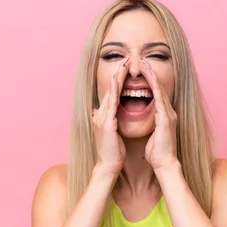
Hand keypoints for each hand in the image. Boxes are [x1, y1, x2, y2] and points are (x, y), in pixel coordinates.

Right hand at [92, 58, 129, 176]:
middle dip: (118, 74)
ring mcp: (102, 118)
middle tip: (126, 60)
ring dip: (117, 78)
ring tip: (123, 65)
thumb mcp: (111, 134)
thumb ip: (110, 122)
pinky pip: (111, 104)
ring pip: (110, 93)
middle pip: (110, 90)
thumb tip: (106, 115)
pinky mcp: (106, 124)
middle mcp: (101, 114)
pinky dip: (114, 92)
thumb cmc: (113, 152)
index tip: (126, 69)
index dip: (118, 81)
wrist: (108, 166)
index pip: (112, 94)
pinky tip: (118, 82)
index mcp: (104, 116)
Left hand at [139, 59, 178, 170]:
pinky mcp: (166, 118)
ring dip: (151, 75)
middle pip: (159, 87)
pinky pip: (159, 98)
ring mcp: (168, 114)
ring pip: (159, 89)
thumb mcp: (151, 134)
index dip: (149, 80)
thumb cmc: (157, 152)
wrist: (164, 164)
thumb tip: (143, 121)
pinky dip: (154, 87)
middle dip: (150, 73)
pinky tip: (149, 78)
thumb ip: (149, 124)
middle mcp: (168, 112)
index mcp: (163, 115)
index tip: (140, 70)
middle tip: (141, 60)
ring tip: (143, 63)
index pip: (155, 93)